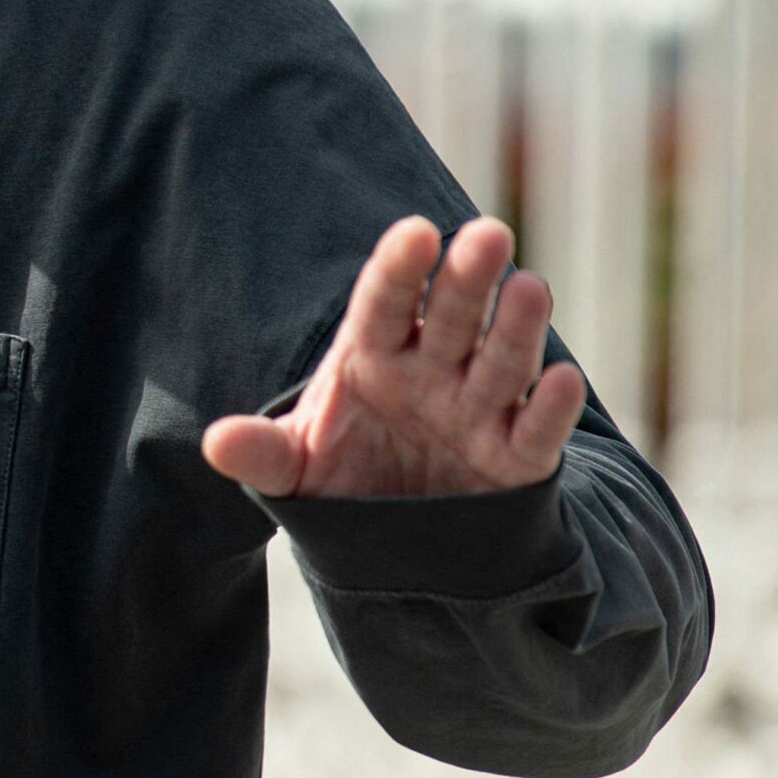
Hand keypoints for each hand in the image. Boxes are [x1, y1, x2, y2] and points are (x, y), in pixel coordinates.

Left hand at [201, 215, 586, 499]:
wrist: (399, 544)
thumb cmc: (345, 480)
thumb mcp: (296, 468)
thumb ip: (263, 452)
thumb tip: (214, 442)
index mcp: (374, 355)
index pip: (384, 302)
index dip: (400, 268)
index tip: (415, 233)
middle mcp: (432, 370)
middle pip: (450, 316)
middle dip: (467, 278)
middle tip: (487, 234)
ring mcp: (478, 410)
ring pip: (501, 361)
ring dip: (516, 327)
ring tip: (529, 288)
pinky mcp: (516, 462)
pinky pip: (537, 432)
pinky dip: (553, 409)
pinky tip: (563, 381)